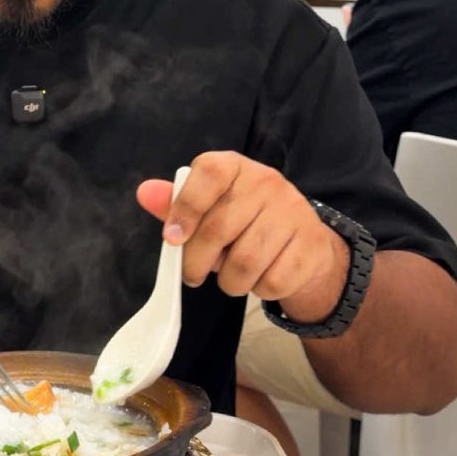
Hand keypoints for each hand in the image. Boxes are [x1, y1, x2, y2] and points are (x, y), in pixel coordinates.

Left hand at [136, 153, 349, 323]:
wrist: (303, 241)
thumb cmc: (245, 221)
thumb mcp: (211, 207)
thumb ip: (176, 203)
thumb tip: (145, 193)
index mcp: (236, 166)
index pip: (209, 174)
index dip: (185, 207)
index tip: (171, 238)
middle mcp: (267, 182)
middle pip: (219, 228)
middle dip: (197, 261)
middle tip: (192, 274)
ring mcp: (294, 213)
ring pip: (245, 262)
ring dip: (230, 281)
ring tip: (229, 276)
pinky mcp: (311, 246)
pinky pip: (273, 281)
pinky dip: (259, 289)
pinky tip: (259, 278)